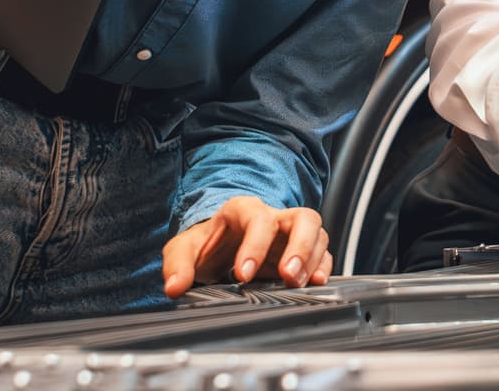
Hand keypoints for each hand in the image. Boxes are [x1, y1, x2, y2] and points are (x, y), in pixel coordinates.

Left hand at [161, 197, 330, 297]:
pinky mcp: (303, 250)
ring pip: (317, 233)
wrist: (220, 245)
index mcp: (244, 211)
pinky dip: (323, 267)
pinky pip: (323, 252)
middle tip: (287, 275)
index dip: (255, 245)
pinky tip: (316, 283)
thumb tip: (174, 286)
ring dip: (312, 259)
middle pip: (302, 218)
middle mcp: (274, 217)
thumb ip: (177, 264)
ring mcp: (292, 232)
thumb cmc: (207, 244)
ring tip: (299, 283)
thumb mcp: (185, 248)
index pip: (258, 219)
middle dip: (299, 247)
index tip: (243, 275)